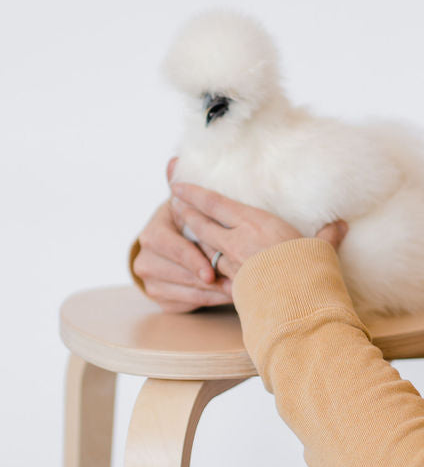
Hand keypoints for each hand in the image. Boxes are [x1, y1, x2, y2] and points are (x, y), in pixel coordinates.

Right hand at [132, 158, 234, 312]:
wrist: (183, 250)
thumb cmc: (193, 225)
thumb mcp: (190, 206)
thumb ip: (184, 186)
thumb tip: (175, 162)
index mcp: (152, 233)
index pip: (166, 246)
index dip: (188, 258)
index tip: (210, 272)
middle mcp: (144, 258)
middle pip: (175, 273)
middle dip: (205, 280)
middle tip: (234, 285)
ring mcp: (151, 281)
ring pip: (181, 291)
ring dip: (210, 294)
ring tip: (237, 292)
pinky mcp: (162, 299)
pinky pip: (185, 304)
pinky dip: (207, 302)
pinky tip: (226, 298)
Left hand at [169, 181, 347, 281]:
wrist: (295, 302)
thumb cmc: (308, 268)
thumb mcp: (320, 248)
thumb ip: (327, 236)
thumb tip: (341, 226)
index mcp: (255, 223)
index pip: (216, 204)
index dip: (195, 194)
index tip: (178, 186)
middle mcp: (237, 240)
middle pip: (201, 224)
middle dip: (186, 213)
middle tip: (174, 205)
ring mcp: (232, 265)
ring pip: (203, 247)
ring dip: (192, 239)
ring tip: (185, 232)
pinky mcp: (233, 285)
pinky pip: (214, 270)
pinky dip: (206, 264)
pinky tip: (205, 264)